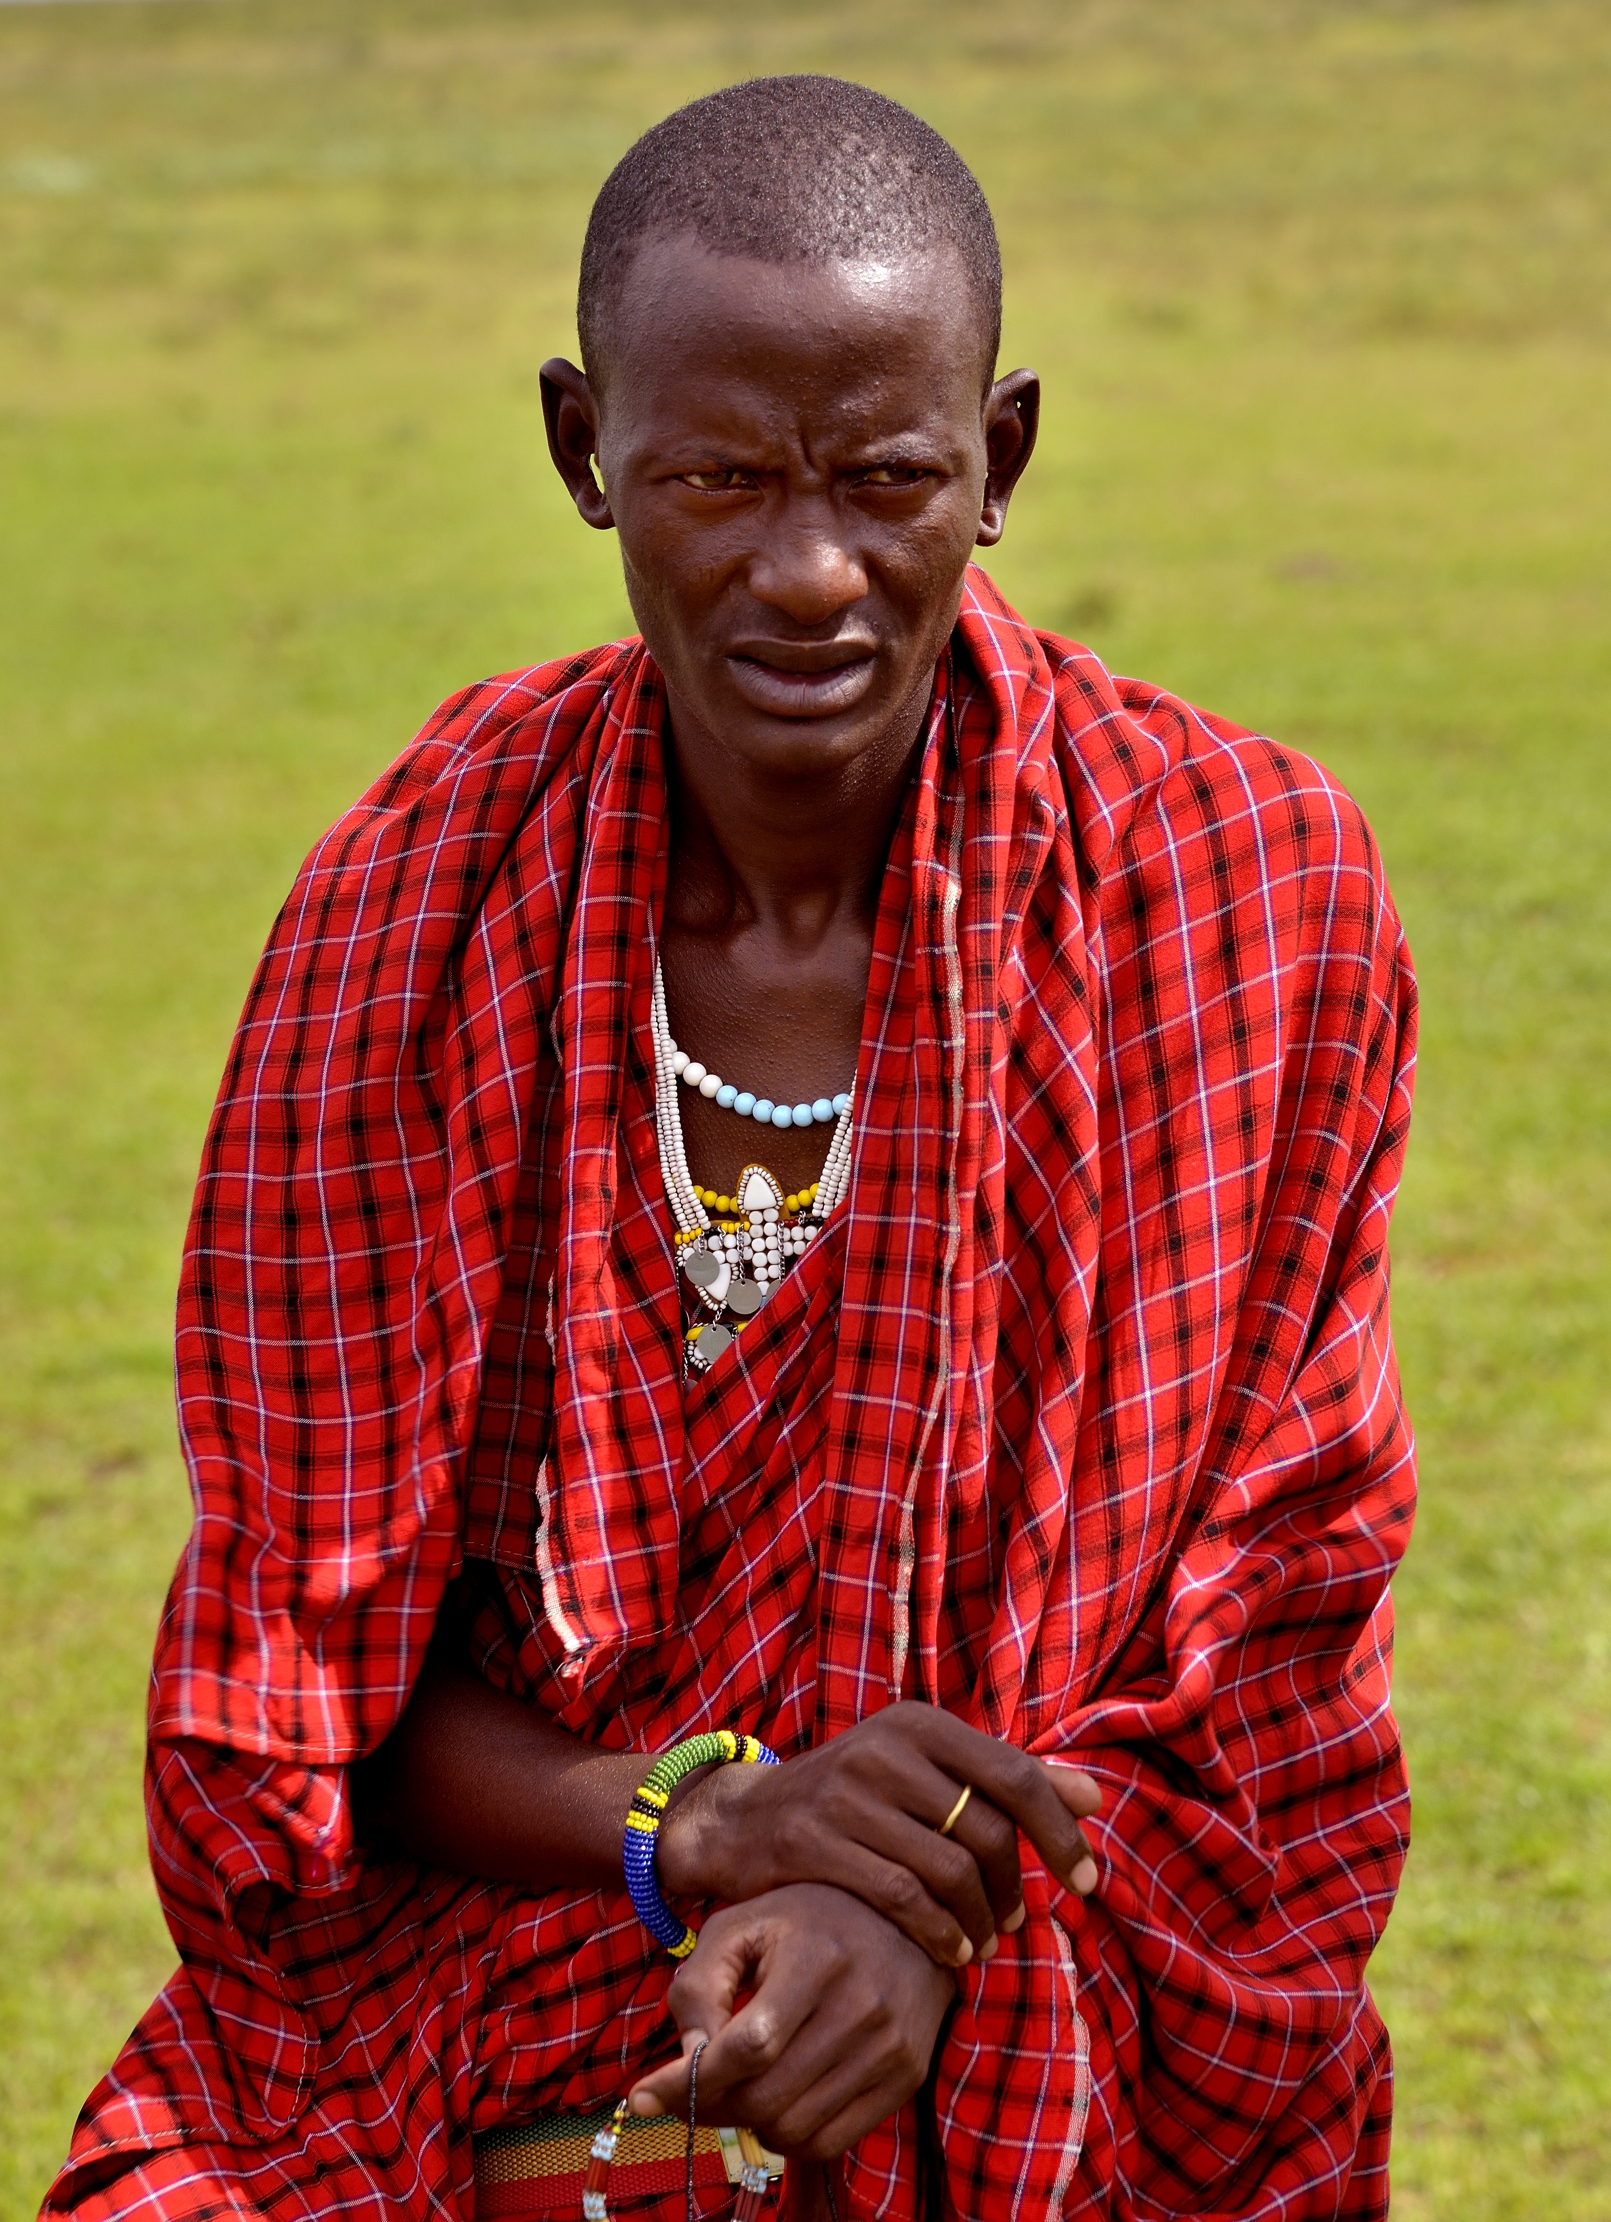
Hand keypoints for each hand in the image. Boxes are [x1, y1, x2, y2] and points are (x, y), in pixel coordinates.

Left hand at [628, 1884, 954, 2160]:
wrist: (909, 1918)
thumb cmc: (809, 1917)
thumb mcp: (743, 1924)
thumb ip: (701, 1983)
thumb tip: (685, 2058)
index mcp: (818, 1958)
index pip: (747, 2048)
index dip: (688, 2080)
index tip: (643, 2096)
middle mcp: (863, 2007)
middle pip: (765, 2097)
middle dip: (710, 2104)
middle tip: (687, 2090)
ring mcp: (890, 2047)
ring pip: (792, 2129)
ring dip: (747, 2123)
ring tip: (733, 2089)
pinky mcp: (905, 2076)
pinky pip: (830, 2142)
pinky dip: (788, 2136)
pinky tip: (775, 2100)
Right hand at [656, 1702, 1099, 1969]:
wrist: (743, 1819)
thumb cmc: (854, 1798)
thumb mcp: (922, 1769)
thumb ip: (1001, 1779)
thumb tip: (1093, 1796)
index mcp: (920, 1722)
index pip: (1016, 1774)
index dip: (1061, 1833)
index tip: (1086, 1882)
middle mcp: (886, 1747)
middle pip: (987, 1829)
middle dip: (1015, 1888)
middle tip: (1019, 1922)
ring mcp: (848, 1793)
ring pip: (949, 1870)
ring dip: (979, 1921)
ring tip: (983, 1944)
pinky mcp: (816, 1841)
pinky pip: (902, 1898)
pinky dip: (939, 1934)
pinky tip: (951, 1951)